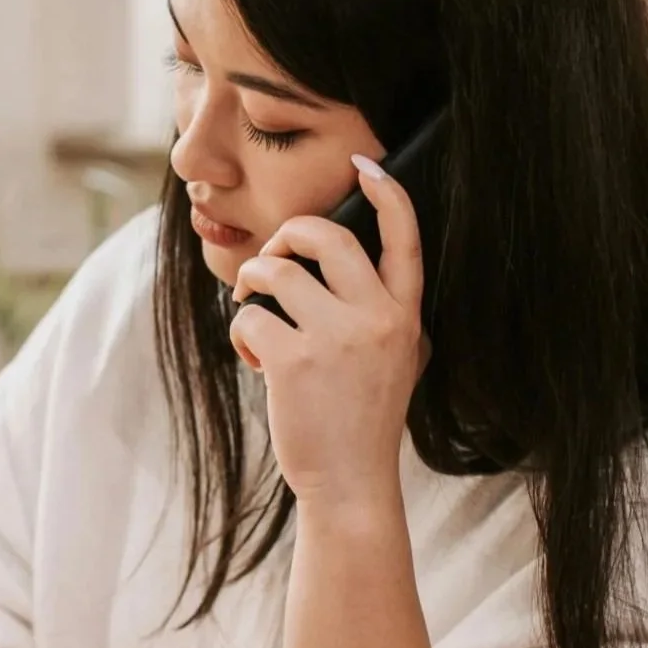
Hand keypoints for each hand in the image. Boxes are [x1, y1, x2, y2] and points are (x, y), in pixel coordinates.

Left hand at [228, 157, 424, 514]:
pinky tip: (254, 360)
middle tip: (273, 261)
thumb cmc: (363, 418)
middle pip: (326, 236)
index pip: (406, 237)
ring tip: (254, 313)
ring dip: (252, 284)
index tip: (366, 164)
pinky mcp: (293, 360)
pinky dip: (242, 334)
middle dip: (288, 235)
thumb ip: (382, 313)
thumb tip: (341, 263)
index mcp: (404, 315)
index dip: (388, 192)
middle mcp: (376, 318)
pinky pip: (249, 317)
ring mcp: (336, 338)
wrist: (351, 483)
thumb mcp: (399, 359)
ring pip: (275, 272)